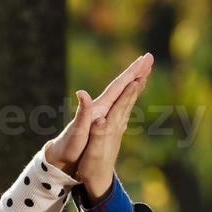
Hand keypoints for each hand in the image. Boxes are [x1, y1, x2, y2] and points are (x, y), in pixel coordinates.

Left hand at [43, 52, 153, 173]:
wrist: (61, 154)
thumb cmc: (69, 144)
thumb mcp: (77, 129)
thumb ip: (82, 111)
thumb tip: (81, 93)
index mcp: (99, 107)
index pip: (118, 86)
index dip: (131, 73)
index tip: (144, 60)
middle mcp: (101, 106)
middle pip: (122, 85)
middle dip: (136, 71)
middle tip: (149, 57)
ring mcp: (103, 112)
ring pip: (122, 93)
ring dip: (134, 81)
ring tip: (145, 72)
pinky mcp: (104, 119)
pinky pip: (121, 103)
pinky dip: (129, 96)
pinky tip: (132, 94)